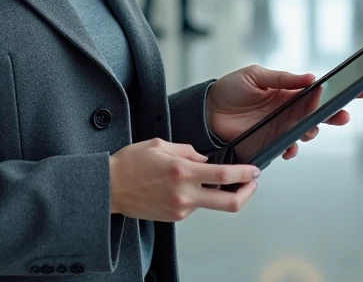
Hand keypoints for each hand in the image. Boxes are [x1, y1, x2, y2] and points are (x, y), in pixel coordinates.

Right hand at [108, 139, 257, 221]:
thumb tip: (204, 158)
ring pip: (211, 203)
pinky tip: (185, 186)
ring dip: (216, 192)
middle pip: (229, 203)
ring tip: (209, 179)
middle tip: (251, 184)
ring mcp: (180, 208)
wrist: (108, 188)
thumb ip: (187, 150)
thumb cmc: (129, 164)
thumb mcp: (159, 144)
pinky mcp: (175, 217)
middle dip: (246, 194)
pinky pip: (195, 206)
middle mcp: (184, 193)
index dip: (244, 174)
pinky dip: (197, 196)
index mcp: (182, 171)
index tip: (254, 170)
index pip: (223, 176)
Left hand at [207, 65, 362, 160]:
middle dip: (337, 114)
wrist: (206, 113)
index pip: (323, 89)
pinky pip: (290, 148)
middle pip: (323, 113)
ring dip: (313, 131)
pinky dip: (293, 148)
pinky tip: (289, 146)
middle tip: (344, 115)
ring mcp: (282, 127)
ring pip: (309, 131)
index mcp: (290, 90)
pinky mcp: (271, 143)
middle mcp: (290, 109)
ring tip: (308, 128)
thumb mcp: (255, 76)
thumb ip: (282, 78)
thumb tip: (311, 78)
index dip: (346, 89)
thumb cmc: (229, 89)